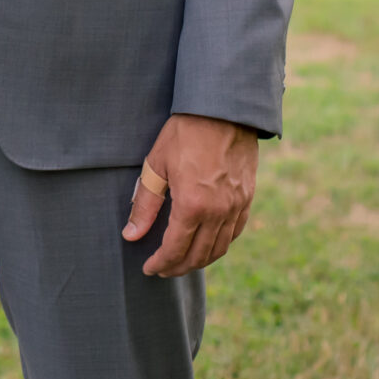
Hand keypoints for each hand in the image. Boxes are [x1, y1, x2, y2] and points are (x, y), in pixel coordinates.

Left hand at [124, 112, 258, 276]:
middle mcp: (218, 212)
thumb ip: (145, 205)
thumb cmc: (184, 133)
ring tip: (183, 262)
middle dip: (178, 267)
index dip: (161, 263)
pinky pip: (235, 232)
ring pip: (219, 248)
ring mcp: (236, 206)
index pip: (175, 249)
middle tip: (163, 269)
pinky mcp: (247, 198)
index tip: (149, 269)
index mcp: (193, 205)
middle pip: (199, 255)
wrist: (223, 110)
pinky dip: (220, 245)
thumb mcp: (156, 165)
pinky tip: (208, 243)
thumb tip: (131, 235)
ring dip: (200, 260)